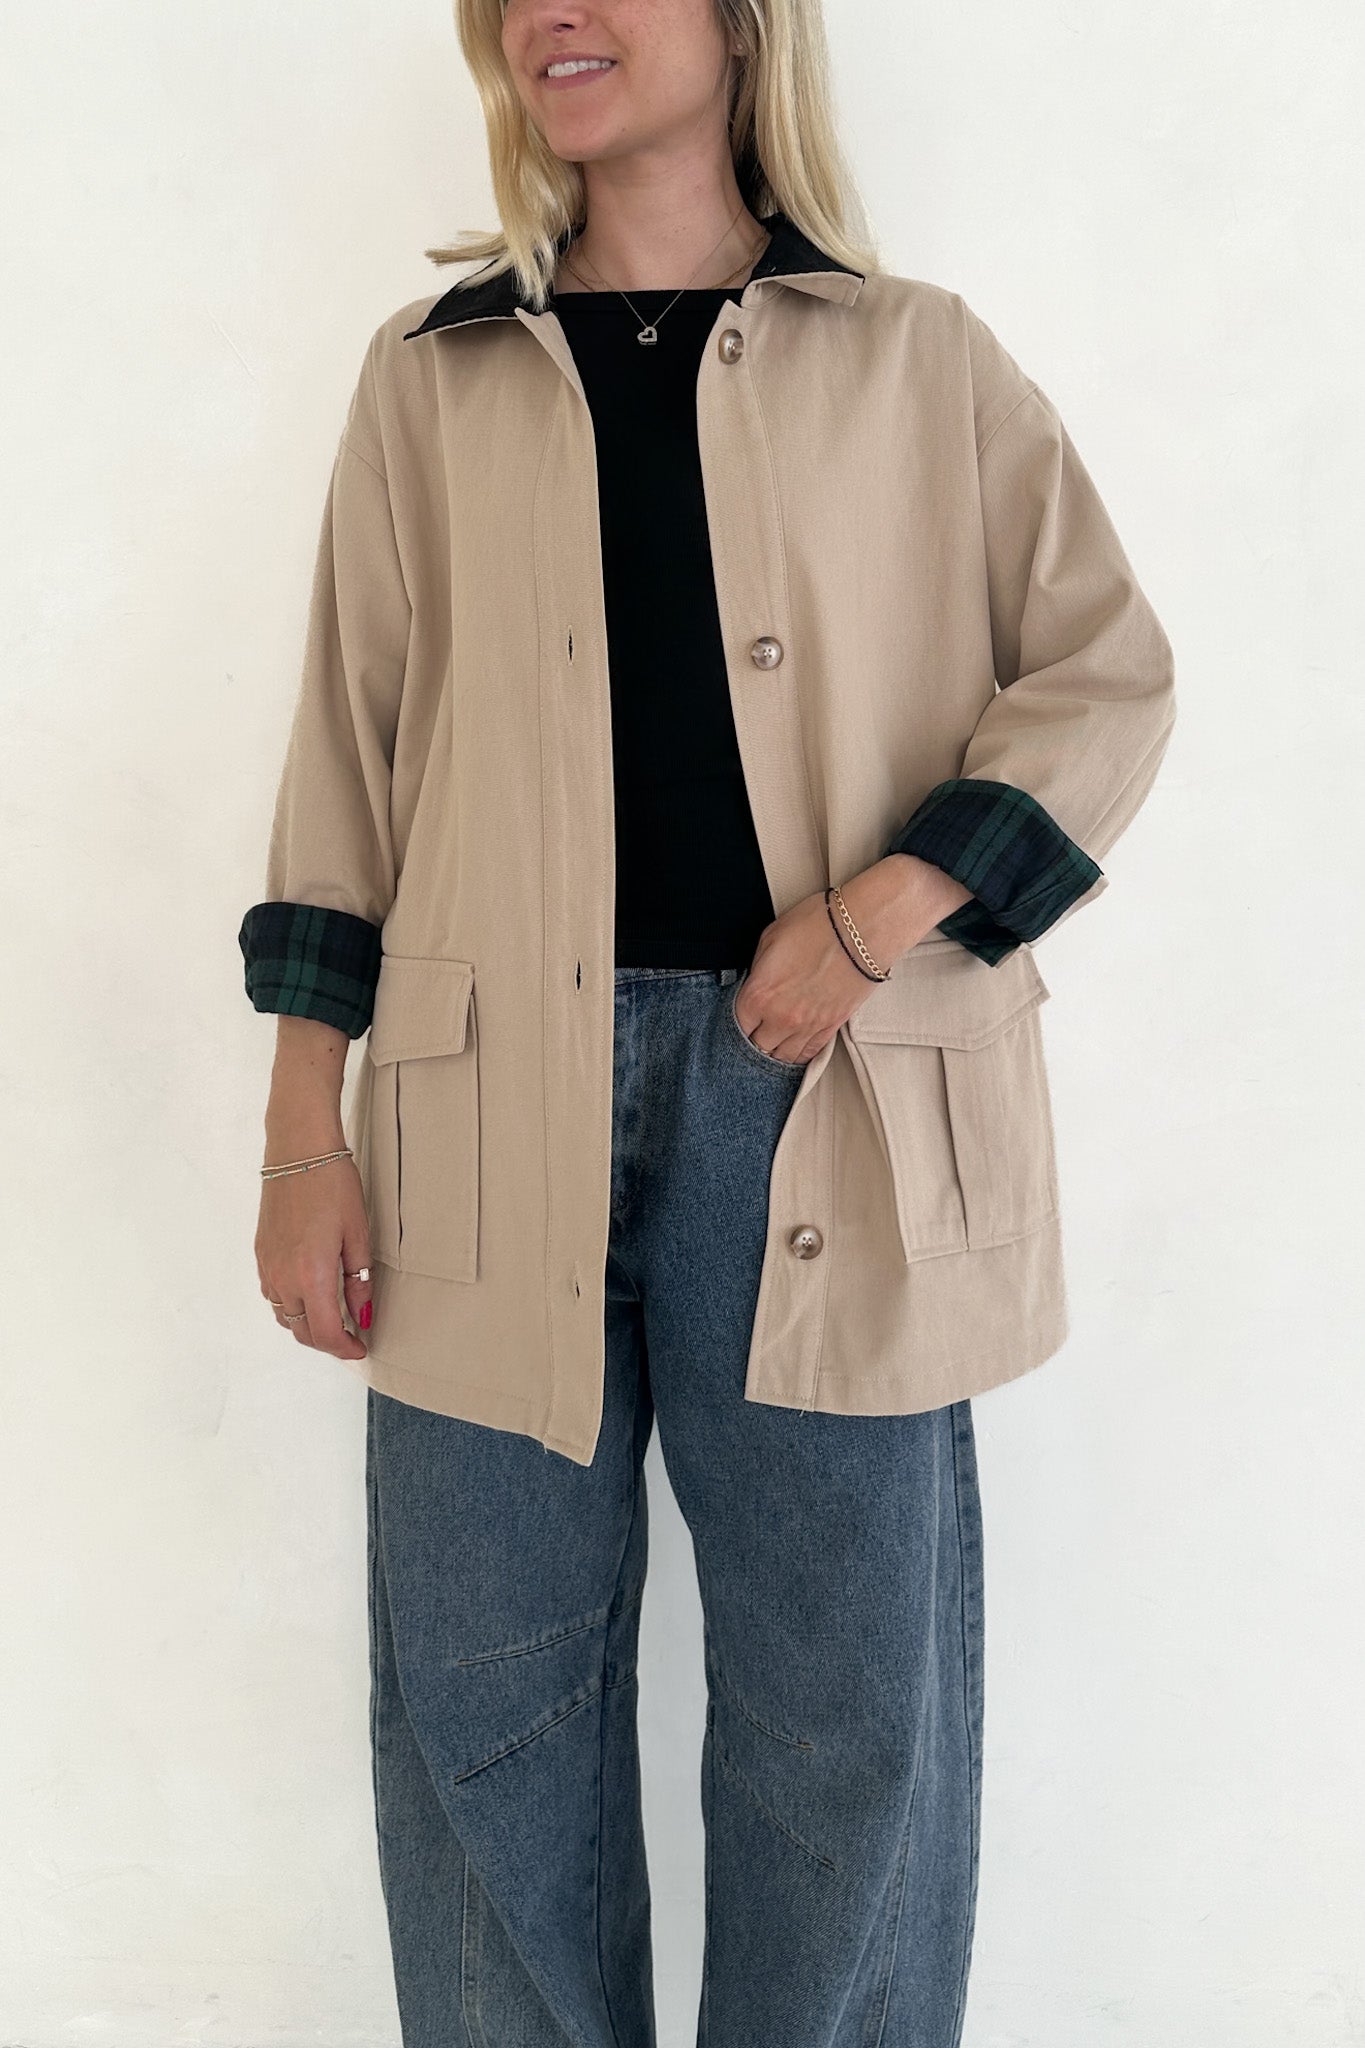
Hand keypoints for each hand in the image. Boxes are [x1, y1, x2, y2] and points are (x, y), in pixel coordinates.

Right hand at [255, 1153, 373, 1360]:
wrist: (298, 1152)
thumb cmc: (332, 1186)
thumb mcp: (358, 1235)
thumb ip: (358, 1282)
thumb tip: (362, 1315)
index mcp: (312, 1275)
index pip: (325, 1333)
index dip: (345, 1349)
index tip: (360, 1348)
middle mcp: (283, 1277)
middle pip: (302, 1332)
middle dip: (328, 1342)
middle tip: (351, 1336)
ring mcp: (268, 1266)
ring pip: (285, 1317)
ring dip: (308, 1325)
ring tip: (334, 1316)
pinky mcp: (261, 1254)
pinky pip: (273, 1296)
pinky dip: (291, 1306)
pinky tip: (310, 1294)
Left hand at [733, 854, 972, 1061]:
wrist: (862, 928)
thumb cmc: (818, 925)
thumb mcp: (770, 938)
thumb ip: (757, 969)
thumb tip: (756, 982)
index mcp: (759, 994)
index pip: (737, 1025)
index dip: (737, 1022)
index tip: (741, 1017)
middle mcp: (780, 1017)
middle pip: (757, 1047)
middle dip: (754, 1039)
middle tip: (756, 1030)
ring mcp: (807, 1026)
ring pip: (782, 1056)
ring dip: (775, 1050)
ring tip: (773, 1041)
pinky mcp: (831, 1027)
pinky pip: (809, 1053)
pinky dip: (799, 1053)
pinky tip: (794, 1047)